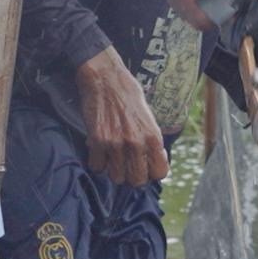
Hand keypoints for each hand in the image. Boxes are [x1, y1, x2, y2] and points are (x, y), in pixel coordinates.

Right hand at [78, 54, 167, 187]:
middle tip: (128, 165)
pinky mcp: (97, 141)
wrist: (105, 77)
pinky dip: (98, 162)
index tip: (147, 164)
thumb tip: (151, 159)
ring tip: (113, 158)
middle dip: (133, 175)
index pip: (160, 173)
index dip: (153, 171)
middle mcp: (136, 143)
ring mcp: (115, 144)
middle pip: (137, 181)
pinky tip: (100, 151)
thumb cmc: (128, 93)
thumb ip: (150, 139)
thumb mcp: (148, 116)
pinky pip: (97, 167)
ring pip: (117, 178)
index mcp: (153, 136)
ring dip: (114, 170)